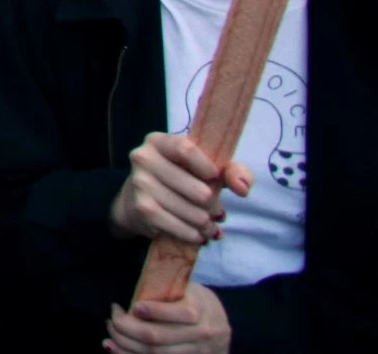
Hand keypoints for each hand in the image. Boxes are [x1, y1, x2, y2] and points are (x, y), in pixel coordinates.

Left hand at [107, 282, 231, 352]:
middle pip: (159, 338)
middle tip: (113, 317)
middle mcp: (201, 335)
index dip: (155, 311)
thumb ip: (165, 292)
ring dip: (125, 345)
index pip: (181, 314)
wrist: (220, 327)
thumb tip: (132, 302)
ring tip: (110, 332)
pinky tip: (114, 348)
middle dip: (127, 328)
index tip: (134, 306)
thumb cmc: (196, 301)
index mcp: (201, 311)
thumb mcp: (187, 289)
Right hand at [108, 132, 251, 245]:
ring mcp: (141, 184)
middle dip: (213, 205)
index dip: (207, 167)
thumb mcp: (201, 167)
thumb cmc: (177, 179)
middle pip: (196, 189)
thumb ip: (230, 171)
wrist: (135, 200)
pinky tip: (198, 234)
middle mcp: (144, 159)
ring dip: (206, 224)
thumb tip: (242, 188)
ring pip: (191, 212)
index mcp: (158, 142)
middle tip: (217, 212)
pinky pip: (178, 227)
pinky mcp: (142, 209)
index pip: (185, 149)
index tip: (216, 179)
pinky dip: (194, 235)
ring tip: (209, 226)